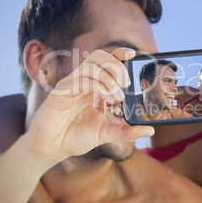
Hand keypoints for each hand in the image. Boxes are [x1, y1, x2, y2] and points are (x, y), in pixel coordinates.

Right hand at [24, 48, 154, 162]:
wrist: (52, 148)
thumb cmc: (76, 137)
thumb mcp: (107, 133)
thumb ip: (128, 131)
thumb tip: (150, 129)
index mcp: (94, 86)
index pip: (107, 61)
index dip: (120, 54)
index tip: (134, 54)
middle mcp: (84, 81)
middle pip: (100, 57)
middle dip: (117, 66)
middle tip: (126, 84)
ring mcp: (72, 85)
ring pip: (91, 65)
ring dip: (109, 77)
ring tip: (118, 96)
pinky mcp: (62, 92)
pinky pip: (81, 79)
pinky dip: (97, 86)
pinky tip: (106, 99)